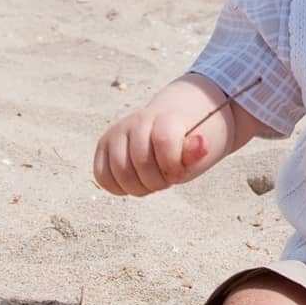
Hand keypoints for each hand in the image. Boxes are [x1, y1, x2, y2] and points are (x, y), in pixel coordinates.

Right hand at [93, 106, 211, 197]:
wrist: (165, 129)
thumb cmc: (181, 144)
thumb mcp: (193, 149)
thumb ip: (195, 150)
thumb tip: (202, 143)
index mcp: (164, 116)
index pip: (164, 141)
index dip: (173, 165)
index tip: (179, 173)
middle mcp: (136, 120)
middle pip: (141, 161)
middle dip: (157, 181)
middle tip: (166, 180)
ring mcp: (116, 132)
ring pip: (120, 171)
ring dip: (139, 187)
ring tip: (151, 182)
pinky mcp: (103, 147)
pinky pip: (102, 176)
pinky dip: (119, 187)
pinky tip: (135, 182)